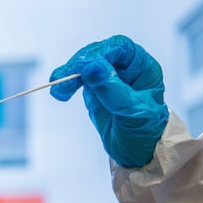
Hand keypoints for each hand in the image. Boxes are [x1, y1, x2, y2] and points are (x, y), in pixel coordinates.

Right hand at [49, 35, 168, 167]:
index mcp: (142, 68)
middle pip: (98, 54)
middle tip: (63, 78)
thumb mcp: (131, 113)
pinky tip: (59, 91)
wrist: (137, 154)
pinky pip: (78, 78)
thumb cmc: (144, 134)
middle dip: (79, 65)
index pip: (120, 48)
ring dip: (69, 73)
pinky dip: (67, 82)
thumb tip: (92, 67)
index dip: (101, 53)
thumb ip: (111, 89)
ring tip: (57, 89)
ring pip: (85, 65)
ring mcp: (109, 78)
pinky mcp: (95, 89)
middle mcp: (126, 69)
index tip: (85, 67)